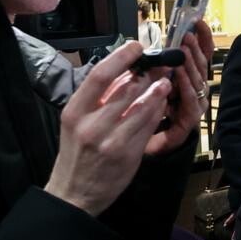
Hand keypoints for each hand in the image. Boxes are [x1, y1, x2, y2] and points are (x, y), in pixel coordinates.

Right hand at [45, 42, 174, 216]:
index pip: (99, 76)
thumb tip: (122, 72)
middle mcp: (91, 125)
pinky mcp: (127, 155)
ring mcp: (110, 141)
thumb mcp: (76, 123)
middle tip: (160, 62)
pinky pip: (148, 127)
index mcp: (74, 112)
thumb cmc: (76, 153)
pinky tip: (162, 103)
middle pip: (125, 89)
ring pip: (141, 106)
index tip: (136, 46)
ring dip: (157, 90)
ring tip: (166, 79)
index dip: (121, 57)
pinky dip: (157, 112)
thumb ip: (96, 99)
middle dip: (146, 72)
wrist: (74, 193)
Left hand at [145, 22, 215, 157]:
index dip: (201, 38)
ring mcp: (195, 104)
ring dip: (191, 63)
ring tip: (184, 48)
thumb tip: (154, 43)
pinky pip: (190, 100)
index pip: (200, 55)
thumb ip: (156, 66)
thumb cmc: (146, 114)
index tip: (198, 22)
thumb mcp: (150, 84)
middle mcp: (195, 90)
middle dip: (195, 48)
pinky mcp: (190, 120)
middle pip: (201, 65)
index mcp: (187, 79)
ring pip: (197, 80)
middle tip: (187, 34)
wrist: (144, 147)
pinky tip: (178, 74)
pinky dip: (185, 86)